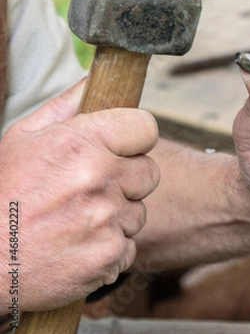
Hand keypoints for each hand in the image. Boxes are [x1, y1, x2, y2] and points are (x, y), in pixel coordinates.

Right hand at [0, 79, 159, 311]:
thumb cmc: (2, 195)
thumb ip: (66, 106)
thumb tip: (96, 79)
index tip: (123, 148)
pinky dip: (108, 248)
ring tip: (76, 220)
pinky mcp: (110, 253)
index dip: (135, 139)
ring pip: (138, 212)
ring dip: (116, 216)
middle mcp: (98, 178)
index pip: (146, 128)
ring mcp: (106, 218)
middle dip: (127, 180)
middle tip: (93, 189)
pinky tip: (77, 245)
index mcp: (80, 142)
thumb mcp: (23, 139)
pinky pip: (129, 246)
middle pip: (149, 171)